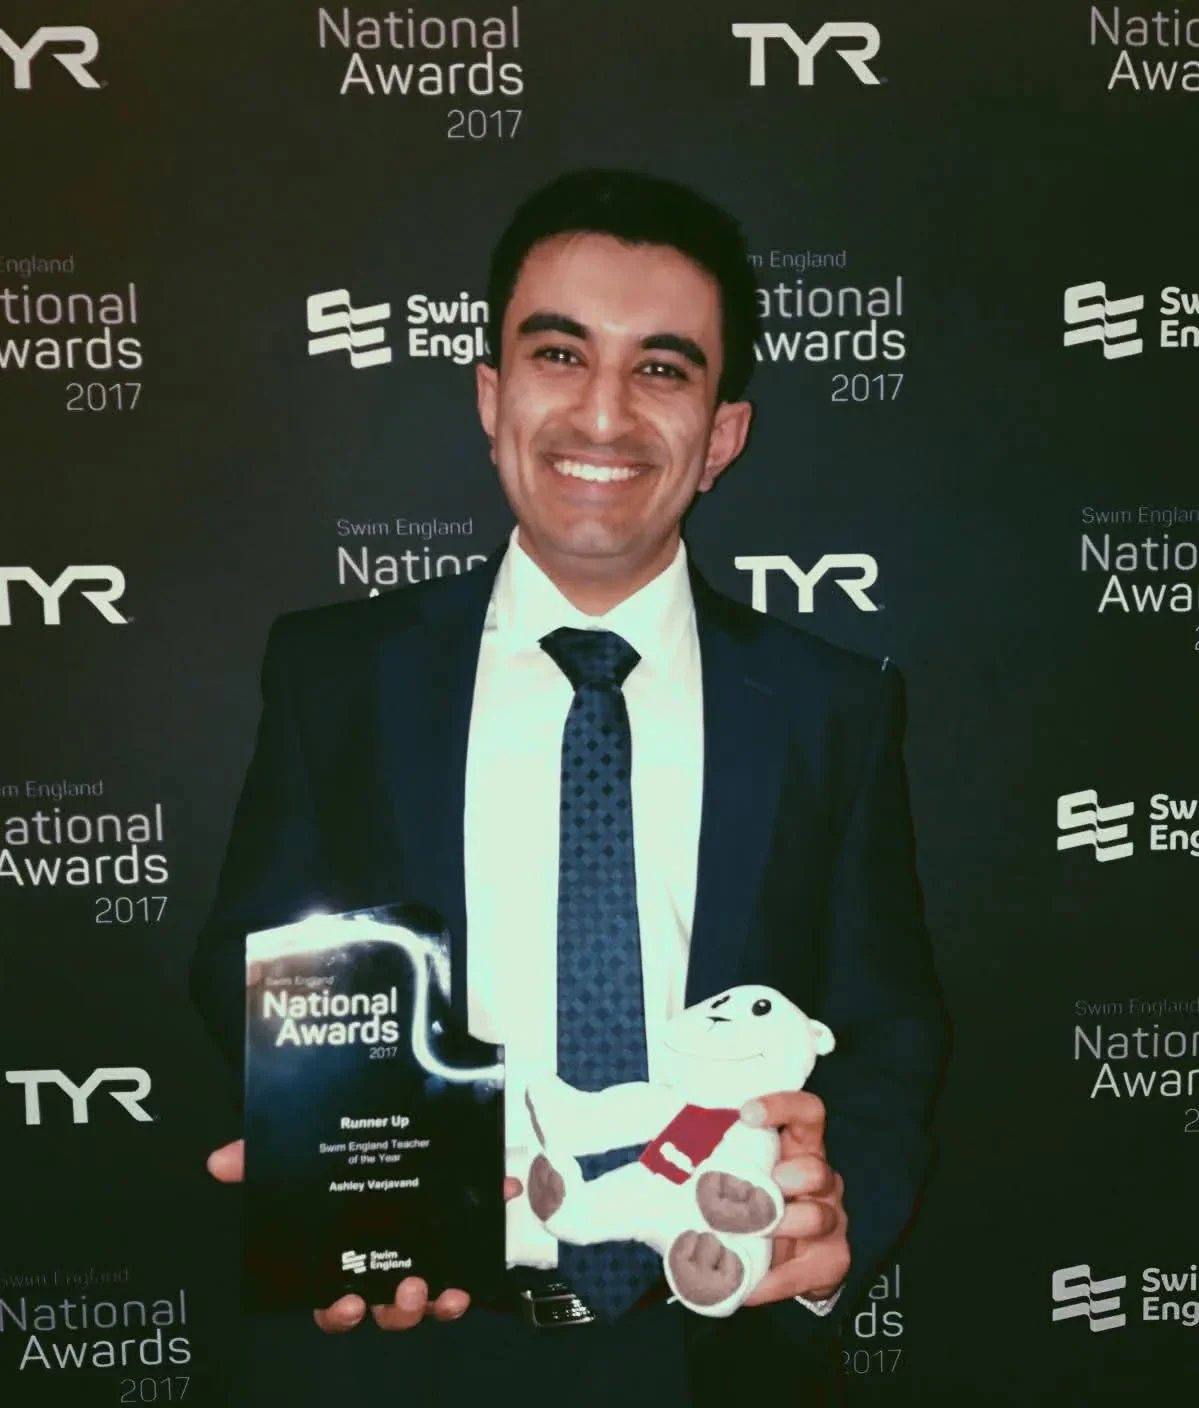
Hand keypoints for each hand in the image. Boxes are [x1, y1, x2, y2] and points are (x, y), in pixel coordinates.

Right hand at [207, 1139, 521, 1330]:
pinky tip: (500, 1205)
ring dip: (441, 1301)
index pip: (333, 1304)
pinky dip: (488, 1238)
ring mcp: (424, 1256)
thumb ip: (259, 1159)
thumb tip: (220, 1160)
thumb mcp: (297, 1156)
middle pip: (387, 1310)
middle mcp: (384, 1266)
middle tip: (409, 1289)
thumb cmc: (335, 1159)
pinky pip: (474, 1253)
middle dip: (398, 1311)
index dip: (339, 1311)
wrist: (394, 1124)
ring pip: (431, 1300)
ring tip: (448, 1288)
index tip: (347, 1300)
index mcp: (343, 1260)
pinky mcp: (459, 1236)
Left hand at [736, 1092, 848, 1305]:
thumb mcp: (746, 1176)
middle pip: (817, 1168)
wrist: (792, 1264)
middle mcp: (822, 1179)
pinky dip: (771, 1281)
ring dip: (780, 1228)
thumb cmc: (758, 1205)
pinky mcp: (833, 1260)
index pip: (807, 1113)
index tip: (746, 1113)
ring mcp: (832, 1219)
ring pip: (818, 1217)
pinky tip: (748, 1286)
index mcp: (800, 1149)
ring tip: (751, 1237)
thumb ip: (721, 1162)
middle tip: (766, 1185)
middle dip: (791, 1177)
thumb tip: (661, 1156)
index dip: (783, 1106)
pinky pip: (803, 1272)